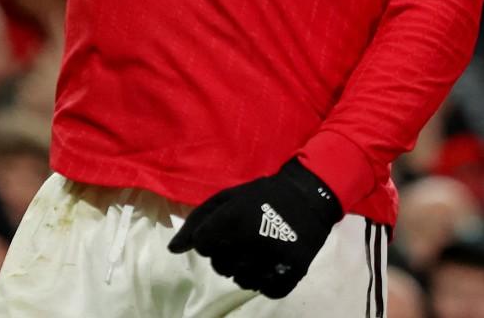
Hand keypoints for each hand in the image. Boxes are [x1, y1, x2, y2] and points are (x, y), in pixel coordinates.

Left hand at [169, 159, 341, 297]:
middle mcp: (250, 242)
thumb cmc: (263, 195)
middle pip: (219, 265)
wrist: (310, 196)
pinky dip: (265, 279)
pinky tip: (270, 261)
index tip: (225, 228)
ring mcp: (272, 259)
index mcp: (232, 219)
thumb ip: (197, 222)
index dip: (210, 237)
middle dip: (225, 253)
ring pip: (241, 280)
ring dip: (244, 268)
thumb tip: (173, 249)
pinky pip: (265, 289)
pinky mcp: (291, 272)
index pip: (201, 244)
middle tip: (244, 237)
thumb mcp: (228, 198)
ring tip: (258, 248)